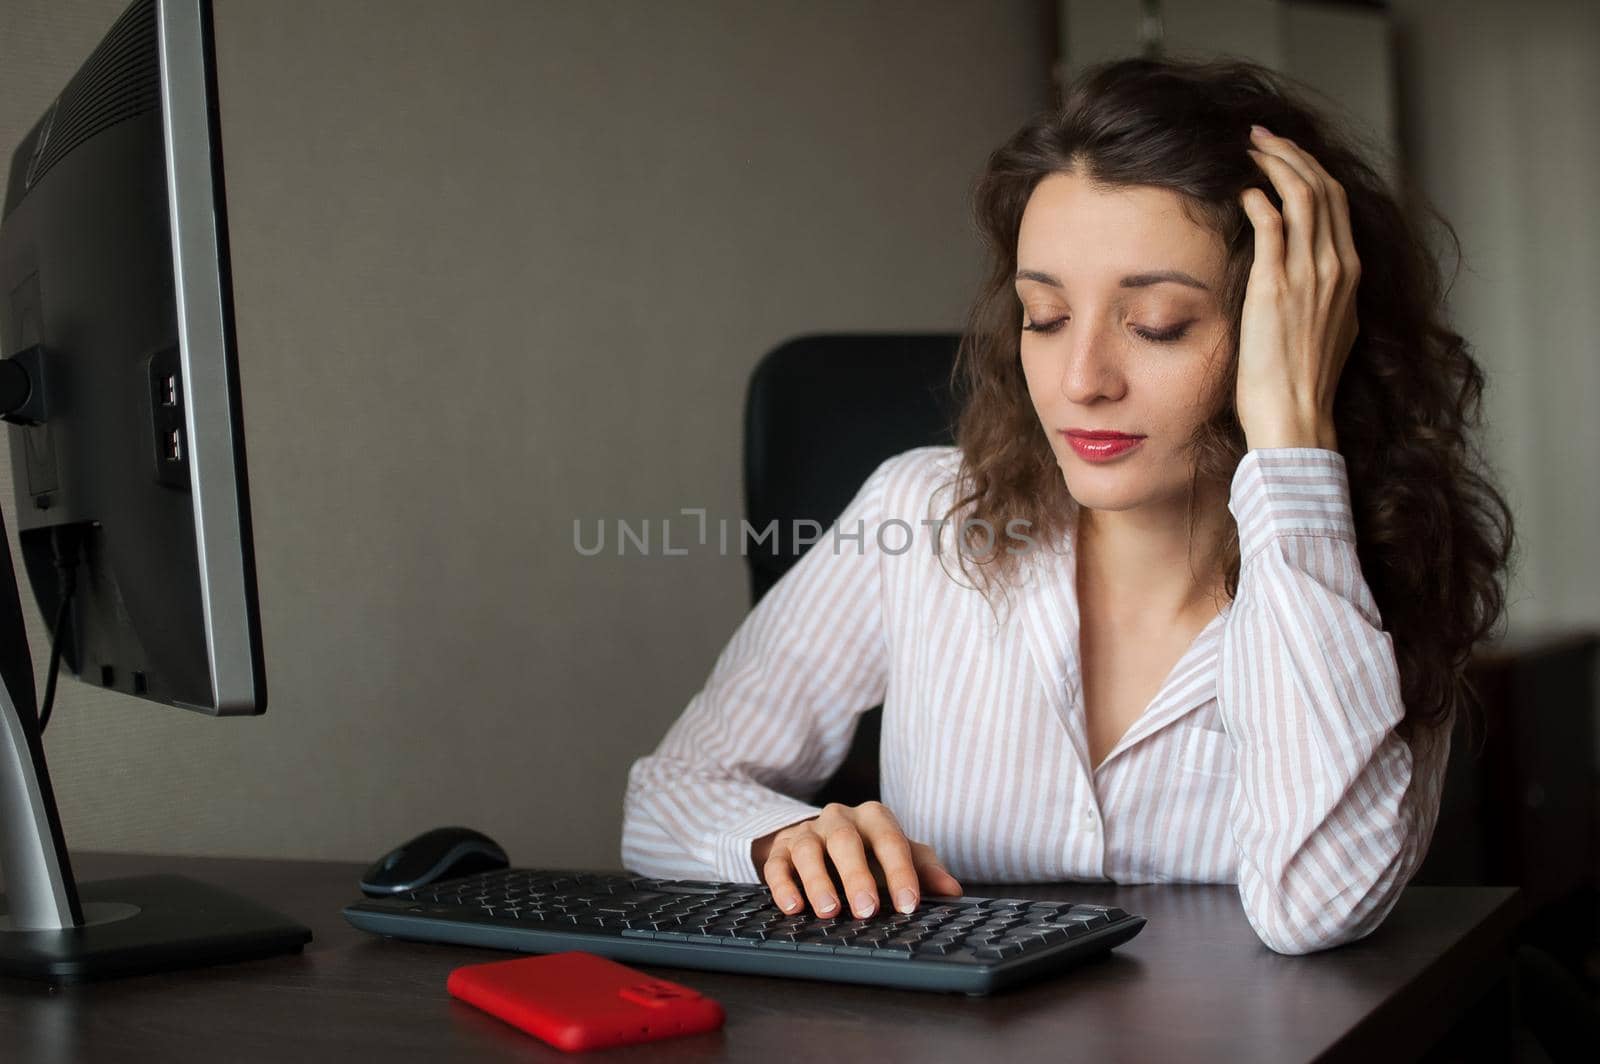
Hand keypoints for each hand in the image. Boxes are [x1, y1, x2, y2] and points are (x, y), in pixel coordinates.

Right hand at [751, 801, 962, 917]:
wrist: (821, 838)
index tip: (909, 904)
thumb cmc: (869, 851)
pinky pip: (777, 864)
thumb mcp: (900, 855)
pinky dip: (783, 886)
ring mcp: (807, 832)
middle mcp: (839, 818)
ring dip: (817, 881)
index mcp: (873, 818)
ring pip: (808, 850)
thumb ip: (926, 870)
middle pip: (846, 841)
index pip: (890, 840)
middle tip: (867, 911)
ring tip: (829, 911)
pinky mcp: (779, 849)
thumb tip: (952, 892)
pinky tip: (793, 907)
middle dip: (857, 877)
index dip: (901, 872)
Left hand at [1237, 125, 1360, 450]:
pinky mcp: (1276, 289)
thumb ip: (1325, 295)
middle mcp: (1336, 268)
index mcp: (1350, 275)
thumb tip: (1310, 278)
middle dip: (1292, 154)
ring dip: (1276, 165)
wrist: (1297, 417)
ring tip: (1250, 148)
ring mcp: (1309, 276)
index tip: (1285, 154)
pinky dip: (1260, 200)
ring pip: (1302, 197)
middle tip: (1262, 136)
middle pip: (1323, 188)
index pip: (1337, 203)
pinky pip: (1273, 227)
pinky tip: (1243, 190)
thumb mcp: (1329, 328)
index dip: (1311, 169)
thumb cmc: (1303, 383)